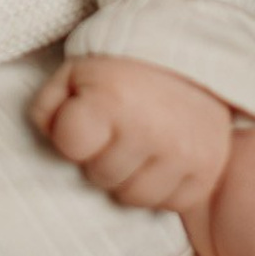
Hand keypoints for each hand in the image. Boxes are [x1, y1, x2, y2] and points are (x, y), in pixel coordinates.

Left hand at [30, 57, 233, 213]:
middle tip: (115, 129)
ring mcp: (181, 156)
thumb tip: (52, 143)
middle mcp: (149, 132)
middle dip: (100, 156)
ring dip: (129, 177)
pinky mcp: (205, 173)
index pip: (69, 145)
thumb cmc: (124, 65)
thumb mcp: (75, 71)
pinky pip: (168, 204)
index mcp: (112, 101)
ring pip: (133, 197)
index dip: (72, 133)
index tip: (87, 117)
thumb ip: (49, 107)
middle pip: (99, 176)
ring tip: (137, 145)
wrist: (191, 51)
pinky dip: (160, 187)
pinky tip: (160, 158)